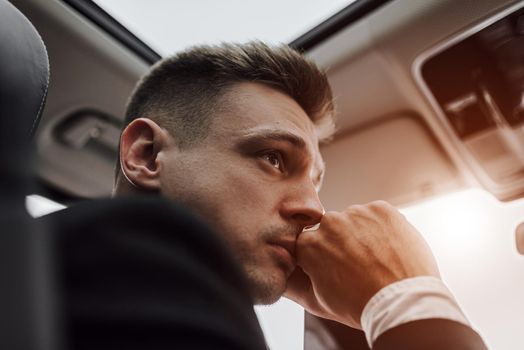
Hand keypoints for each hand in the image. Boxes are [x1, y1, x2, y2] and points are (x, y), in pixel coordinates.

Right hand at [285, 201, 439, 327]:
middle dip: (341, 243)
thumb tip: (281, 274)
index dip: (323, 259)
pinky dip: (381, 227)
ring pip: (354, 220)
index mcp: (309, 244)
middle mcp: (329, 223)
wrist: (403, 303)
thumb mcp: (317, 302)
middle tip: (358, 267)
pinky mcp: (381, 209)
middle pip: (332, 229)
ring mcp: (356, 213)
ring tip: (376, 259)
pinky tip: (387, 248)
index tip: (336, 271)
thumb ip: (292, 284)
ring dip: (361, 233)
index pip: (310, 243)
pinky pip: (376, 214)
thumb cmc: (359, 306)